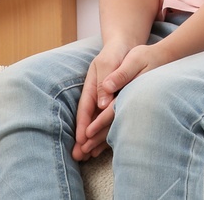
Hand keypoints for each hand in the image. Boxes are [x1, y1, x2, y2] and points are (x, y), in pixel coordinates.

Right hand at [73, 42, 133, 161]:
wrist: (125, 46)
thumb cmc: (117, 52)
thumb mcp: (110, 62)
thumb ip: (106, 80)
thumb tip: (102, 103)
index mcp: (91, 85)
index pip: (85, 108)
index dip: (83, 124)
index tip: (82, 140)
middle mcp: (95, 95)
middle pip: (87, 119)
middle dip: (83, 137)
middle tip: (78, 156)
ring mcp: (102, 99)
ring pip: (96, 122)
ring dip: (92, 138)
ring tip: (87, 157)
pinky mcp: (111, 102)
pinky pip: (105, 120)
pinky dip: (102, 132)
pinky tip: (100, 146)